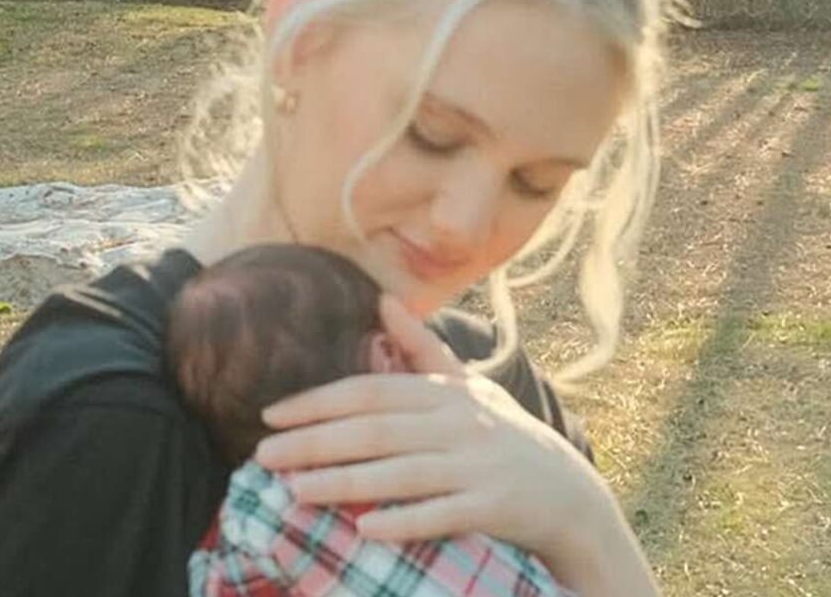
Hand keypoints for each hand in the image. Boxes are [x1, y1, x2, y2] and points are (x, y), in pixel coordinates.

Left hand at [253, 297, 638, 583]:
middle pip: (375, 431)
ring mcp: (476, 465)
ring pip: (400, 473)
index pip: (370, 392)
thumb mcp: (467, 388)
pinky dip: (404, 521)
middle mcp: (458, 424)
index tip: (271, 415)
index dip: (319, 401)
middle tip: (262, 457)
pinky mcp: (493, 506)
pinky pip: (442, 513)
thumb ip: (423, 348)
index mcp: (445, 394)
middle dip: (315, 443)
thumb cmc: (505, 438)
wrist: (568, 494)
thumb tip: (383, 299)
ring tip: (295, 492)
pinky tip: (366, 530)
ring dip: (345, 483)